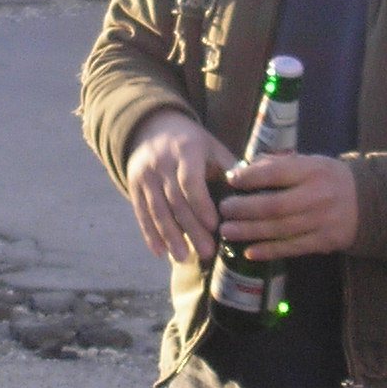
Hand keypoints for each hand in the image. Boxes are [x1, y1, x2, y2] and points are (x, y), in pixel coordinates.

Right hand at [123, 109, 237, 263]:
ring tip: (184, 258)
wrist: (154, 128)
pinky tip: (160, 253)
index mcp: (185, 150)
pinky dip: (150, 234)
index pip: (190, 180)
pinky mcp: (133, 187)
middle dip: (190, 228)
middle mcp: (161, 162)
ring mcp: (144, 175)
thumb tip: (253, 194)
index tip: (215, 226)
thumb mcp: (212, 147)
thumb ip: (229, 169)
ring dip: (170, 236)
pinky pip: (141, 213)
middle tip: (206, 252)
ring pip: (157, 209)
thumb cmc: (193, 144)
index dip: (201, 204)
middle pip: (175, 199)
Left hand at [220, 153, 358, 258]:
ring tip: (227, 231)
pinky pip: (293, 248)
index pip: (276, 173)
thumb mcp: (311, 162)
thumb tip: (244, 170)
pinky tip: (249, 252)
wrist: (368, 202)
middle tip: (224, 210)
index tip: (231, 181)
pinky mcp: (325, 241)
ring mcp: (322, 221)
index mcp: (313, 170)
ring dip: (250, 231)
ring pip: (280, 229)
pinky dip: (269, 251)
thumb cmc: (329, 179)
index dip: (250, 178)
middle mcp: (318, 195)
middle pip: (274, 205)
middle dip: (244, 209)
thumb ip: (279, 165)